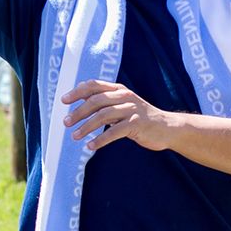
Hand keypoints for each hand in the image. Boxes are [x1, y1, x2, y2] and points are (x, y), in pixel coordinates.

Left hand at [62, 79, 177, 151]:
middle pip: (96, 101)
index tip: (63, 101)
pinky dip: (100, 139)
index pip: (94, 85)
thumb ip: (104, 102)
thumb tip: (80, 98)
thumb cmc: (139, 117)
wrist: (167, 127)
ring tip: (75, 136)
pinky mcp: (137, 124)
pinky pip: (114, 132)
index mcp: (118, 89)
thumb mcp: (121, 105)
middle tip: (65, 122)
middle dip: (78, 112)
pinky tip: (91, 146)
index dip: (77, 92)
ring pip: (103, 116)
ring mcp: (131, 110)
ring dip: (86, 127)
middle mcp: (124, 96)